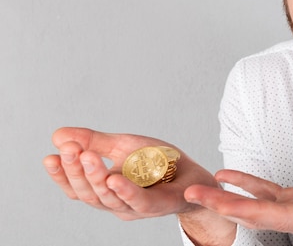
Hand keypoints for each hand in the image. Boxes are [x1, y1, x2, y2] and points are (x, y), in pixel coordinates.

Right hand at [43, 127, 215, 219]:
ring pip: (109, 198)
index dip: (61, 175)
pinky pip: (139, 201)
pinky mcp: (157, 205)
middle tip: (67, 151)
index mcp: (105, 190)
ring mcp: (136, 207)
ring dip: (95, 177)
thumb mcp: (124, 146)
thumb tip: (58, 135)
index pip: (76, 187)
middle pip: (88, 193)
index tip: (50, 157)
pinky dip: (125, 191)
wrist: (193, 174)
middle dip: (75, 172)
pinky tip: (114, 179)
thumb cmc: (158, 162)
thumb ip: (95, 141)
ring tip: (86, 156)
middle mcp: (116, 202)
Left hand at [185, 170, 292, 245]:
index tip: (223, 204)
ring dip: (226, 194)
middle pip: (254, 212)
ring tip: (199, 186)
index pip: (277, 216)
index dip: (250, 209)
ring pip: (254, 202)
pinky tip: (228, 175)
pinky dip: (246, 183)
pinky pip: (266, 191)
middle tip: (191, 193)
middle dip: (222, 204)